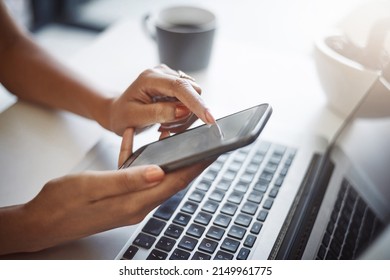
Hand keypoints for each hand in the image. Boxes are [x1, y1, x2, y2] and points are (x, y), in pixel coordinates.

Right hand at [0, 128, 210, 254]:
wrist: (41, 222)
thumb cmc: (62, 204)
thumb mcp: (93, 186)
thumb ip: (127, 180)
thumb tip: (160, 172)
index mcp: (133, 203)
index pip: (174, 183)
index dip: (195, 168)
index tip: (212, 153)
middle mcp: (136, 207)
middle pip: (171, 183)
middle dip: (189, 164)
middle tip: (204, 147)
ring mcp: (128, 205)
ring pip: (156, 180)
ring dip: (166, 161)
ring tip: (175, 142)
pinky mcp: (120, 201)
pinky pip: (136, 180)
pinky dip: (137, 163)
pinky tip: (131, 145)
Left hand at [105, 64, 215, 134]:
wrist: (117, 111)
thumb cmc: (122, 116)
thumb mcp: (135, 118)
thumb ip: (159, 112)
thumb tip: (183, 110)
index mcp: (150, 78)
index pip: (180, 87)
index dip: (196, 102)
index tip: (209, 118)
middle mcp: (162, 73)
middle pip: (192, 90)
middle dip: (188, 112)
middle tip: (168, 126)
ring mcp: (169, 76)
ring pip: (193, 96)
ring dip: (184, 115)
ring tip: (165, 123)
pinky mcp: (174, 84)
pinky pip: (190, 99)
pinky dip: (183, 114)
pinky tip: (168, 118)